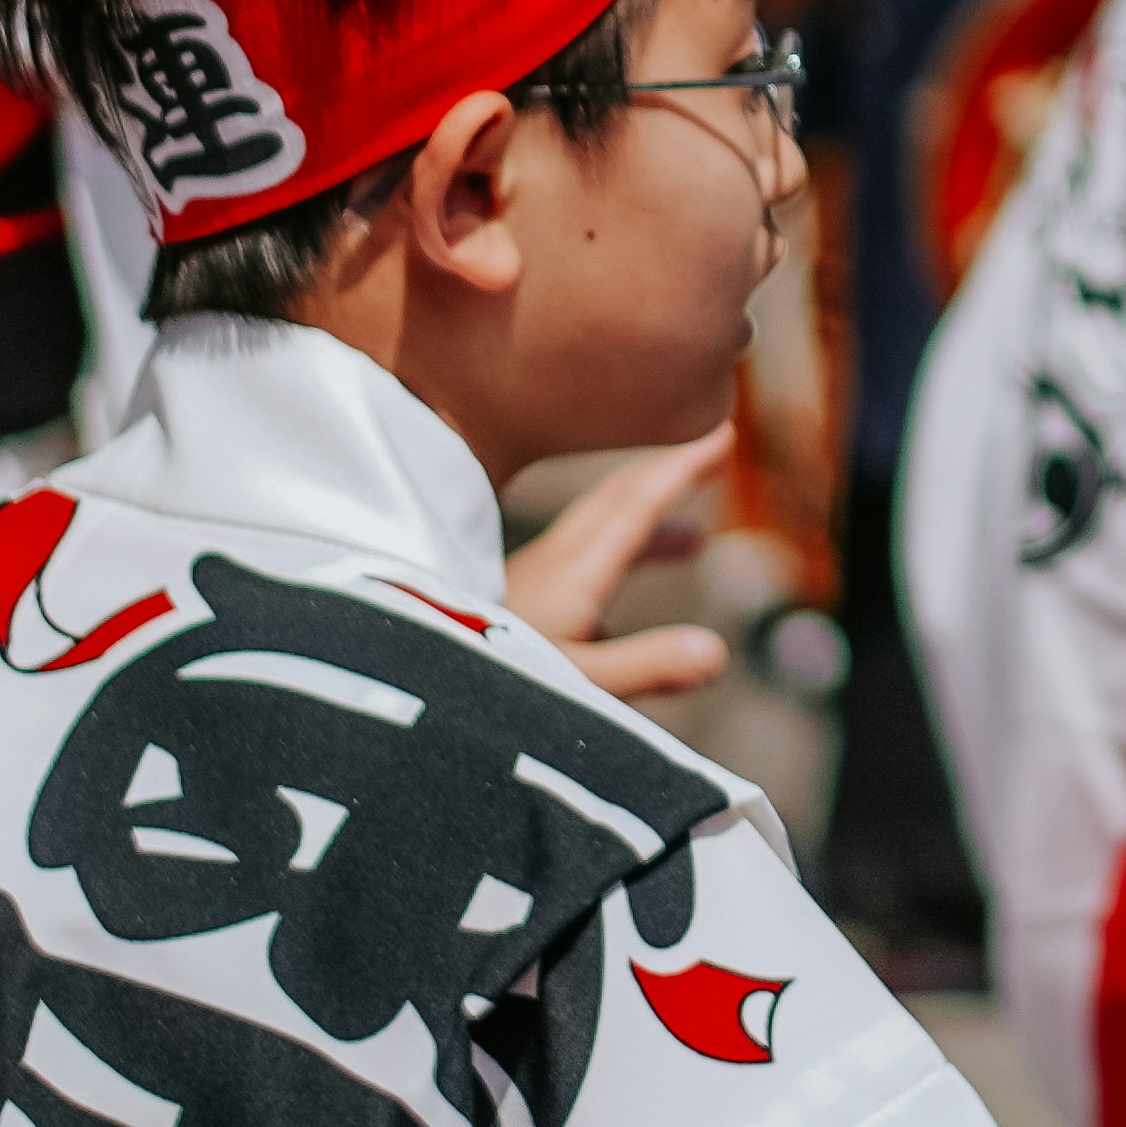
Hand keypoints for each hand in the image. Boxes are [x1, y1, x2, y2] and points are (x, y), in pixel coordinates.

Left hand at [507, 424, 735, 702]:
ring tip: (692, 540)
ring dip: (644, 525)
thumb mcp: (579, 688)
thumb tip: (718, 651)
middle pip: (613, 504)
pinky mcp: (506, 610)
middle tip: (710, 451)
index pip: (636, 504)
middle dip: (665, 477)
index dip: (682, 468)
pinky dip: (608, 567)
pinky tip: (613, 613)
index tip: (721, 432)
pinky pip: (570, 570)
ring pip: (592, 536)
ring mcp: (524, 586)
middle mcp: (548, 565)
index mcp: (572, 571)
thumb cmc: (486, 692)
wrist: (404, 694)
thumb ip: (649, 667)